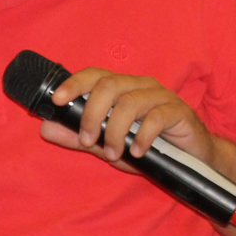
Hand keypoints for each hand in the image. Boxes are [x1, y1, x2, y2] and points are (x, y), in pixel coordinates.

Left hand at [38, 67, 222, 171]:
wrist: (191, 159)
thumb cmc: (147, 147)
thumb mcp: (106, 145)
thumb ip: (77, 137)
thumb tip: (44, 129)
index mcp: (121, 88)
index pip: (94, 75)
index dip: (74, 84)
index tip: (57, 101)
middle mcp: (139, 85)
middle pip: (109, 85)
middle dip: (92, 114)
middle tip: (88, 141)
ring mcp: (160, 96)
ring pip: (129, 103)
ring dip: (115, 131)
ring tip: (113, 154)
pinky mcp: (178, 111)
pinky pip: (156, 118)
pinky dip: (142, 137)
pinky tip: (137, 152)